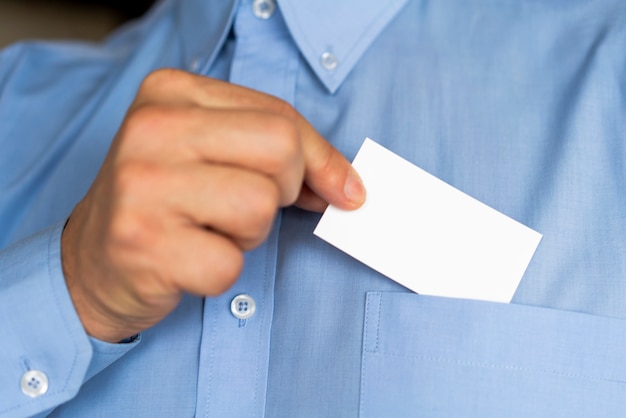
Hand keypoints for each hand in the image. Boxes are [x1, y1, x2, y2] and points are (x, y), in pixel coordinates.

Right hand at [61, 69, 364, 341]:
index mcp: (170, 92)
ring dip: (247, 234)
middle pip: (280, 152)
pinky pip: (230, 264)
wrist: (91, 261)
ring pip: (259, 207)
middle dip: (282, 191)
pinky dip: (220, 272)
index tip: (340, 190)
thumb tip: (348, 186)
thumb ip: (279, 152)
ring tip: (206, 231)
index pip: (280, 118)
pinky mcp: (143, 243)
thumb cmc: (165, 203)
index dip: (320, 160)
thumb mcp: (214, 153)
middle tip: (242, 207)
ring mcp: (142, 185)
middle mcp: (151, 129)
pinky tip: (185, 260)